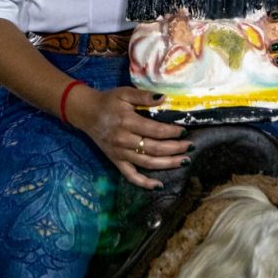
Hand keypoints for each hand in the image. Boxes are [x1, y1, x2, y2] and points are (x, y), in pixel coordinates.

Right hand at [66, 84, 190, 189]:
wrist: (86, 113)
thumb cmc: (108, 101)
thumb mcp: (124, 92)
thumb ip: (143, 96)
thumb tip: (163, 97)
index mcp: (127, 121)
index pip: (154, 130)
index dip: (171, 132)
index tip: (184, 130)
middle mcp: (124, 140)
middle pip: (154, 148)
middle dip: (175, 148)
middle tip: (190, 147)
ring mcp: (120, 153)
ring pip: (147, 163)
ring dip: (167, 164)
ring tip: (184, 161)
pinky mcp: (116, 161)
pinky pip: (131, 176)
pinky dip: (144, 183)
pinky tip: (159, 185)